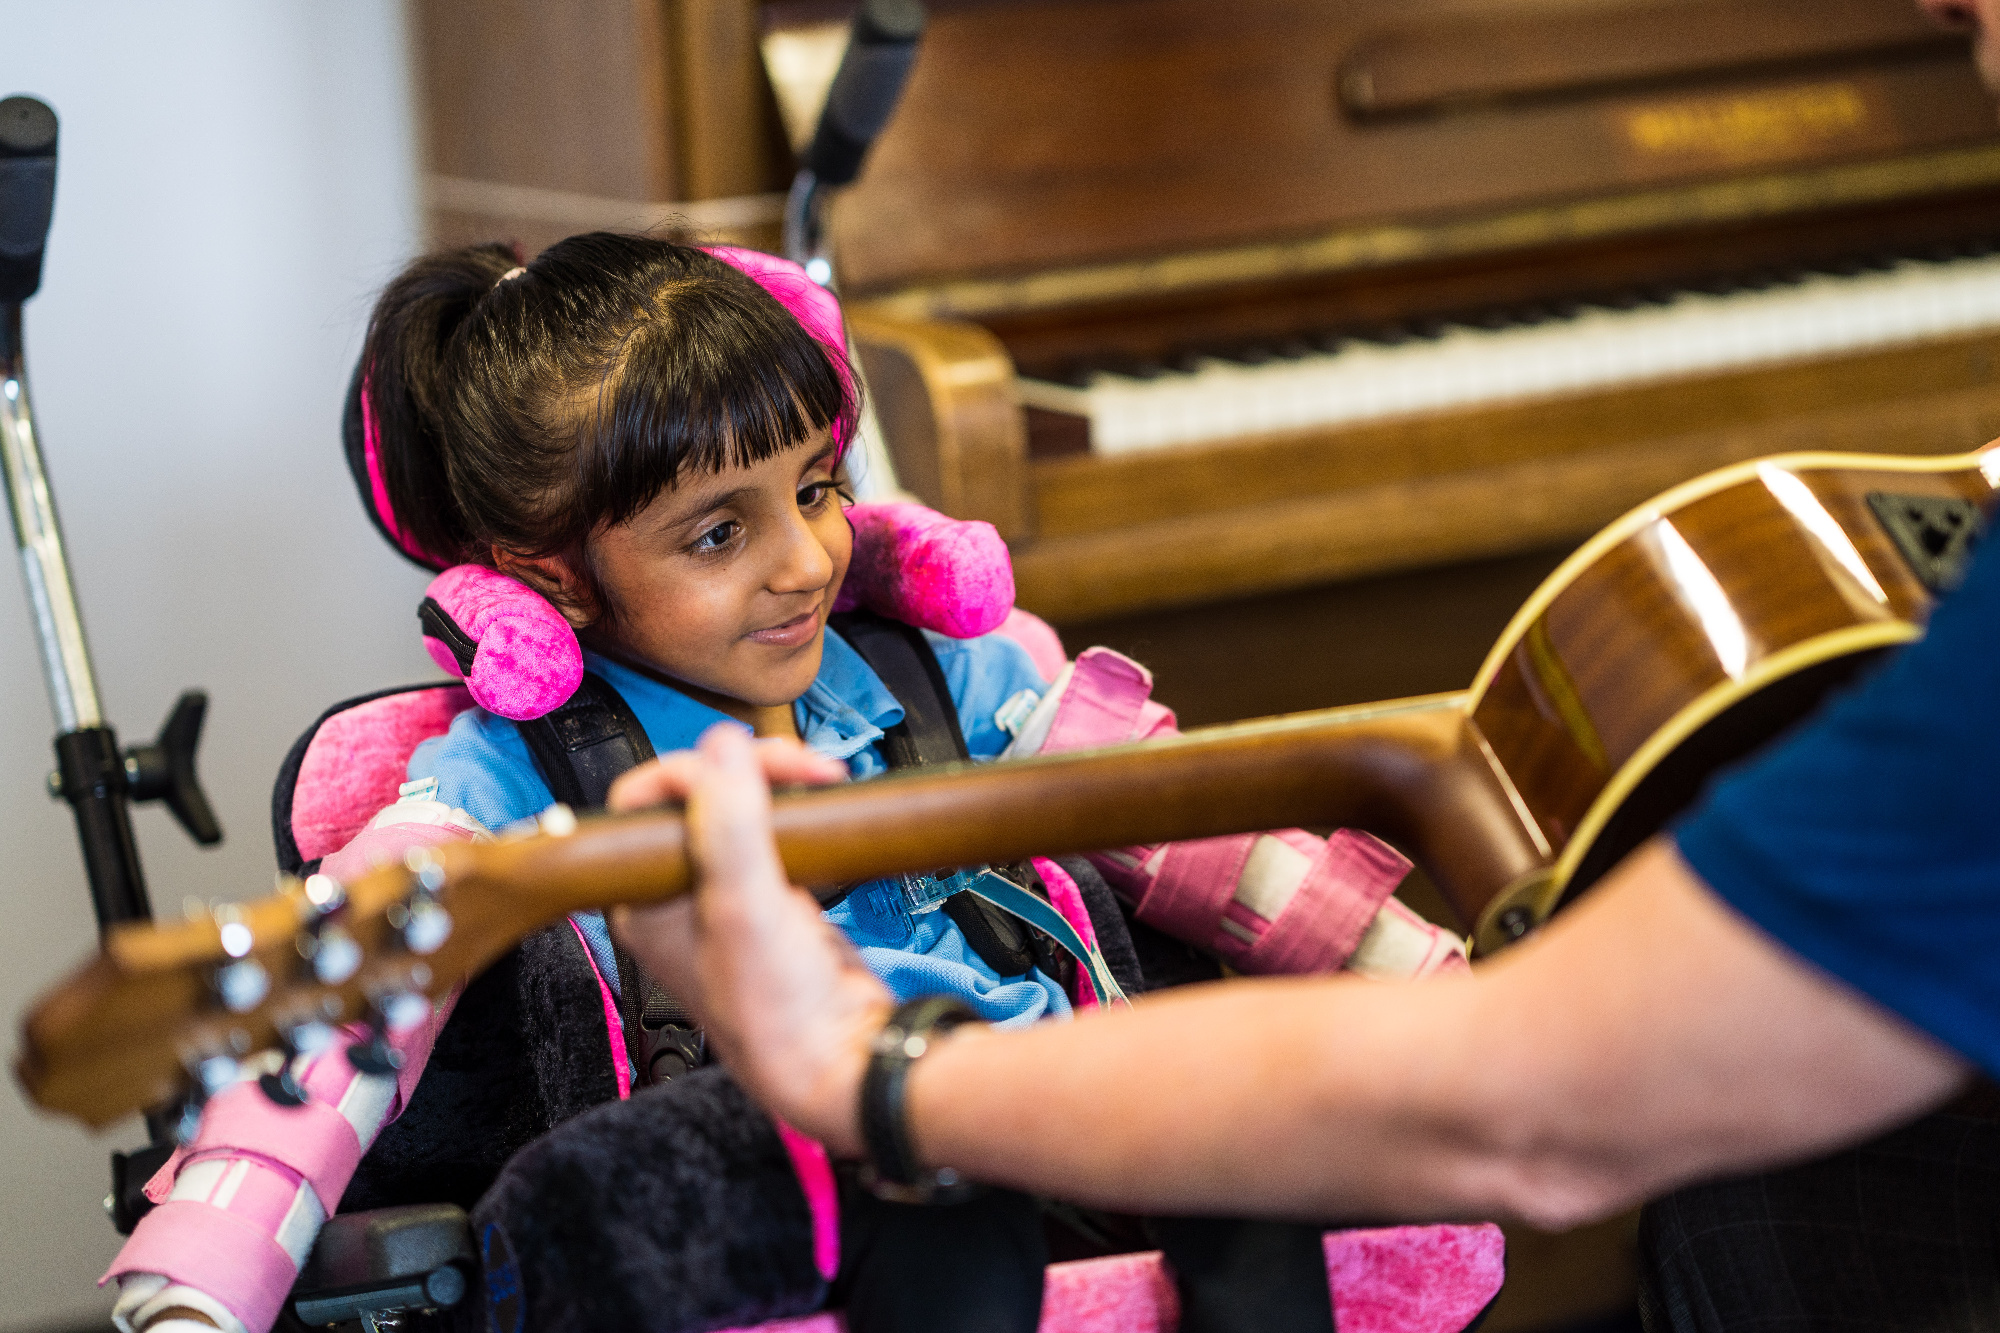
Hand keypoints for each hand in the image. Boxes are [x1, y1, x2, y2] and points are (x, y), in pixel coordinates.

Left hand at [609, 726, 892, 1155]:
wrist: (839, 1062)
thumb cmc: (776, 1010)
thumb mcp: (746, 906)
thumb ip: (728, 824)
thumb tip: (723, 746)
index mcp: (642, 899)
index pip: (645, 800)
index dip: (697, 769)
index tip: (751, 762)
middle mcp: (676, 896)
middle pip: (697, 797)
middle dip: (750, 769)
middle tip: (803, 768)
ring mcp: (726, 898)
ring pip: (739, 810)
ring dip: (778, 785)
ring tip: (819, 780)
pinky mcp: (773, 901)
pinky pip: (775, 835)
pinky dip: (800, 815)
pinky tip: (824, 812)